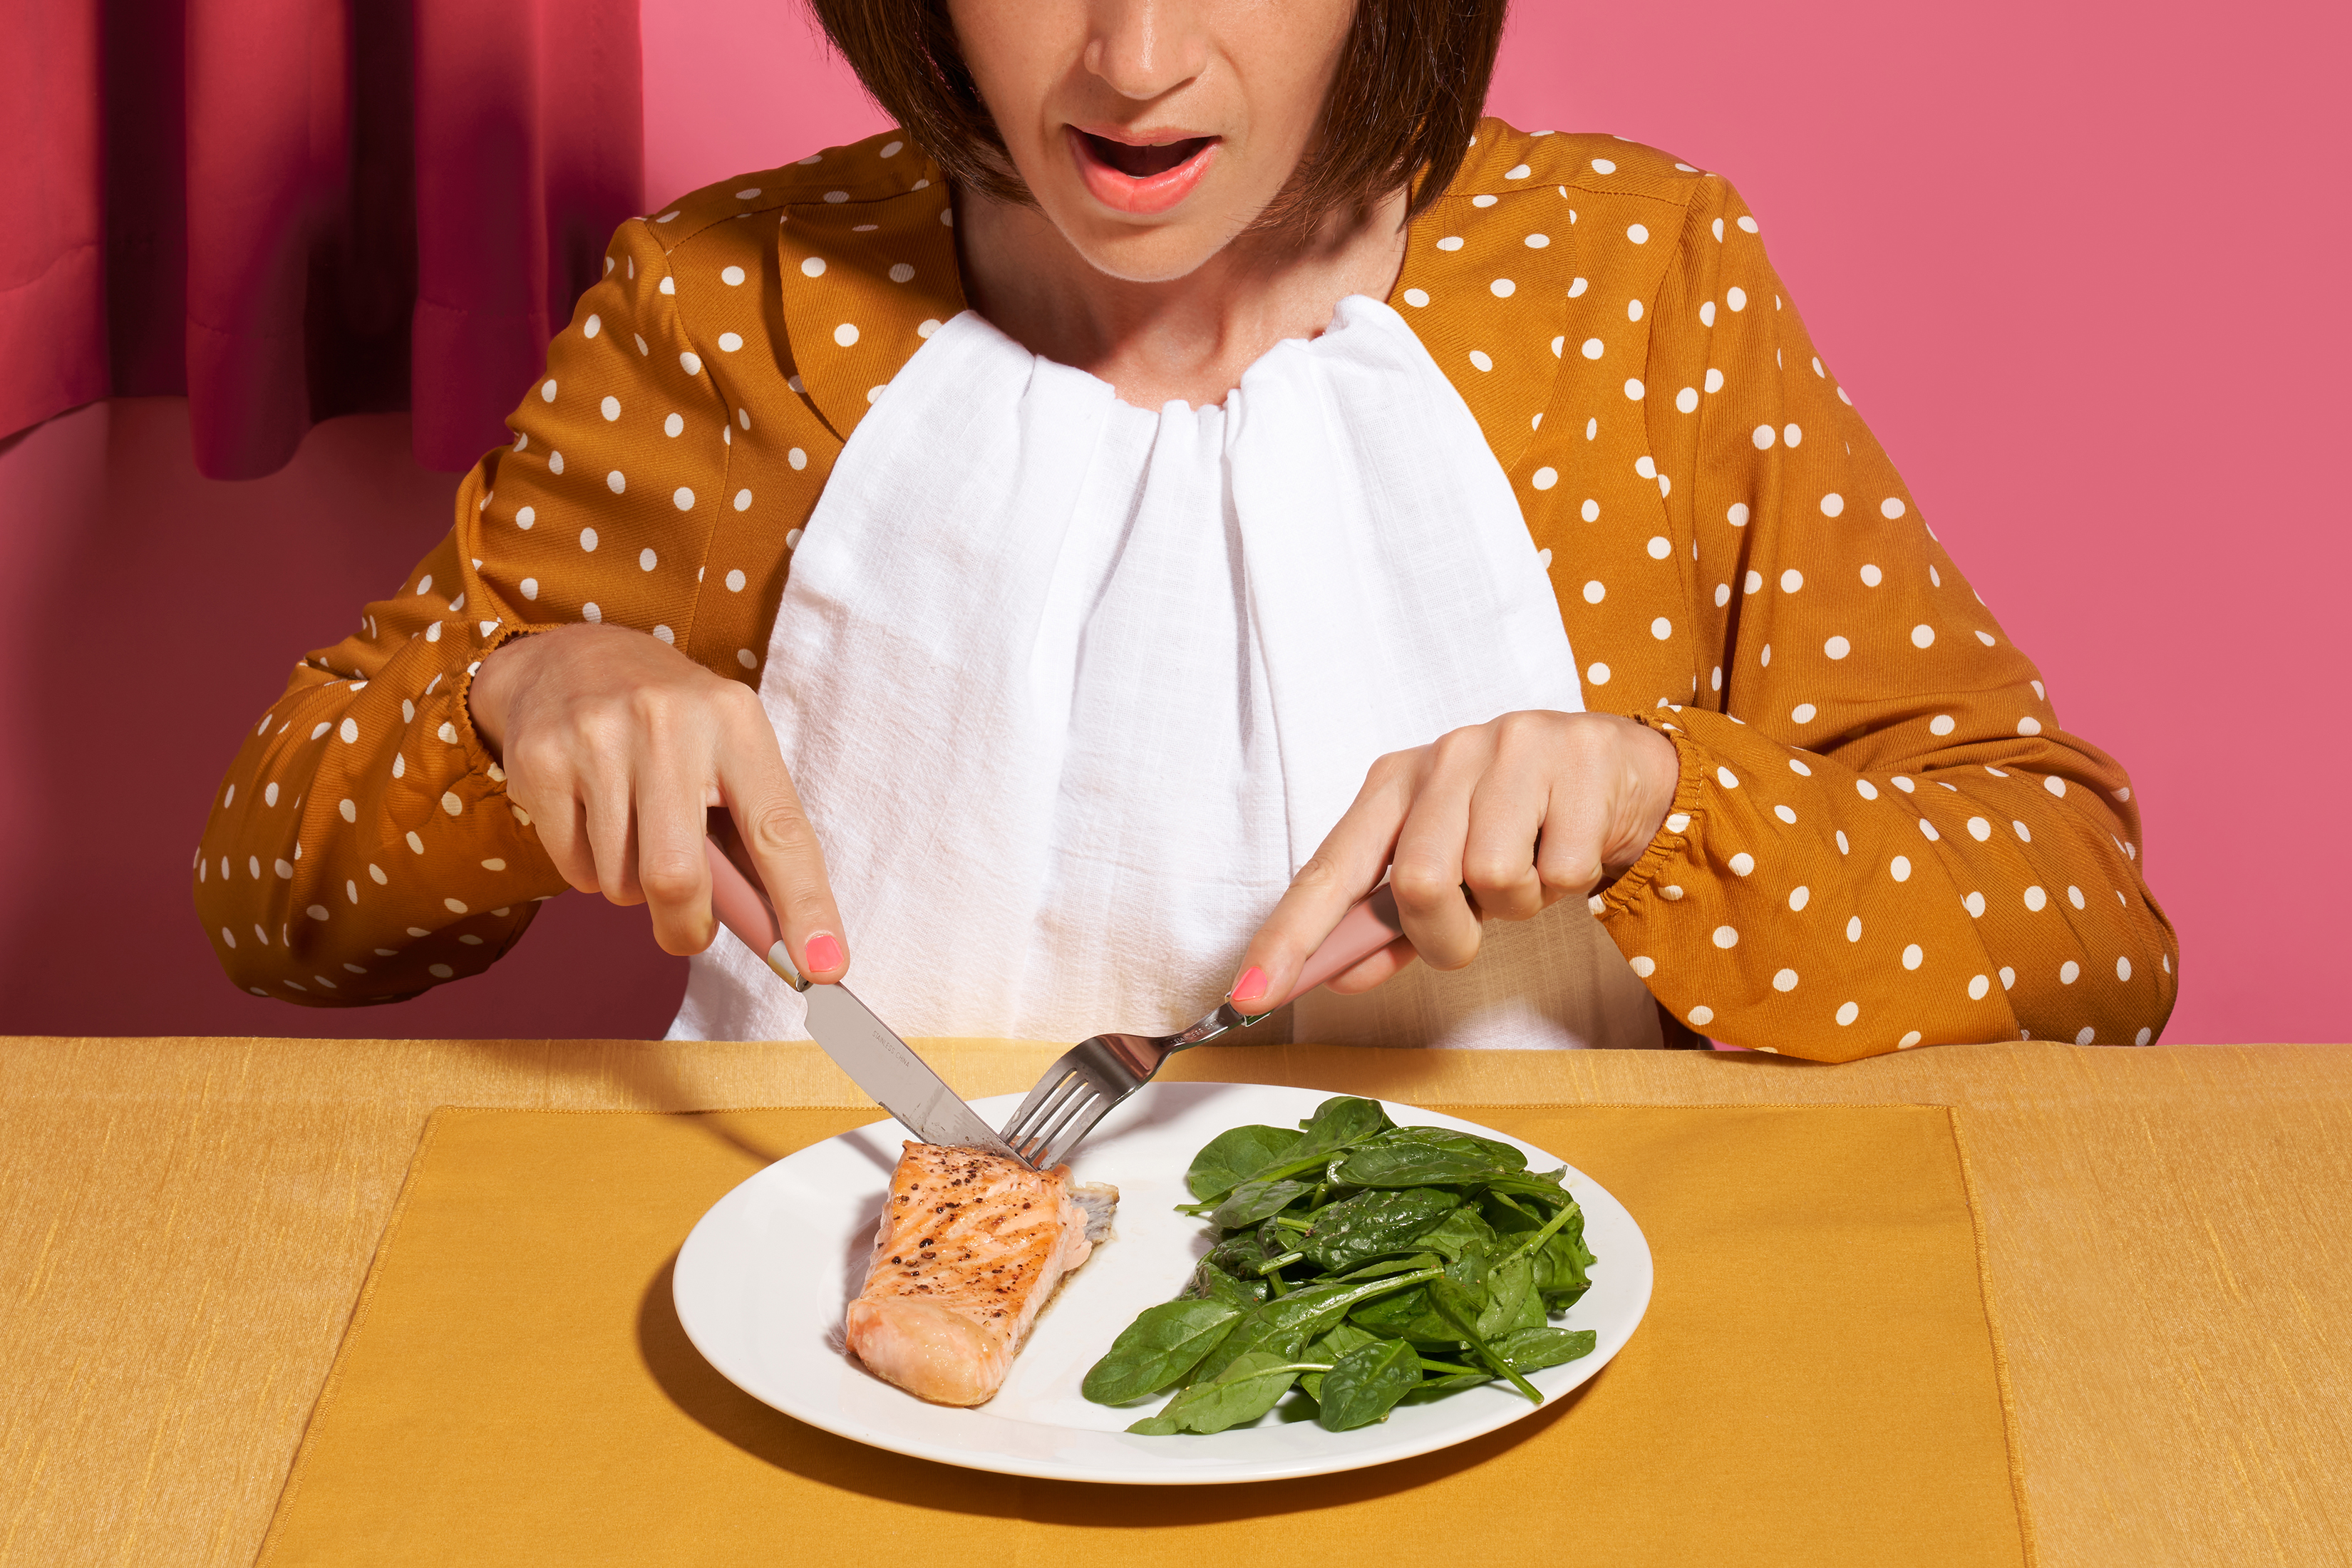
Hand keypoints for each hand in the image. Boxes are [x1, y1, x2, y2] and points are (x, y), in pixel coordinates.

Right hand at [467, 624, 846, 974]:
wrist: (573, 659)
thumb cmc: (675, 729)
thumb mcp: (728, 755)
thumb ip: (753, 838)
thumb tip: (786, 939)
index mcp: (736, 721)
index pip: (779, 830)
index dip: (805, 905)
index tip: (824, 967)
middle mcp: (669, 721)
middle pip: (678, 877)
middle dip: (686, 927)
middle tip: (687, 931)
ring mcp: (598, 737)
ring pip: (621, 883)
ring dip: (633, 891)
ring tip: (635, 836)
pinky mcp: (542, 760)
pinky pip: (574, 870)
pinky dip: (591, 873)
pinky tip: (595, 820)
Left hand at [1228, 711, 1679, 1005]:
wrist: (1620, 770)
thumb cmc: (1519, 826)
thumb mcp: (1451, 869)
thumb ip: (1392, 926)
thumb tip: (1340, 976)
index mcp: (1395, 783)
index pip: (1330, 869)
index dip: (1288, 937)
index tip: (1249, 996)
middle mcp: (1445, 757)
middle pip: (1419, 883)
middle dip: (1451, 933)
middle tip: (1479, 921)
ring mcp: (1513, 750)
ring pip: (1495, 878)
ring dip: (1517, 906)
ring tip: (1532, 870)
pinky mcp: (1578, 763)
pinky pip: (1563, 871)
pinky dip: (1569, 884)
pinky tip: (1570, 846)